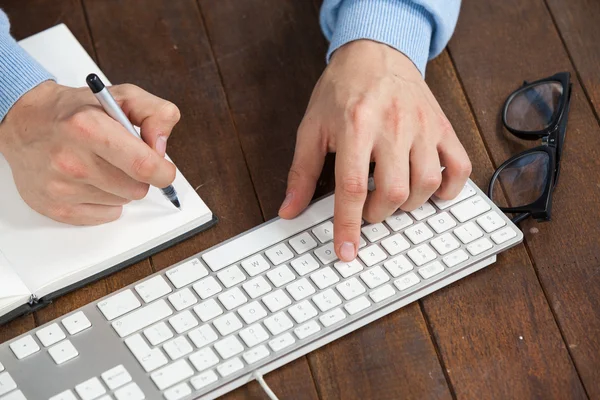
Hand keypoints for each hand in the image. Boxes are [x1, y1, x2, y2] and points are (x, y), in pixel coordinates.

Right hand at [0, 81, 179, 224]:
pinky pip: (105, 215)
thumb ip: (156, 114)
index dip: (163, 171)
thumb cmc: (76, 111)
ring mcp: (61, 187)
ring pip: (123, 202)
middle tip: (123, 159)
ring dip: (120, 187)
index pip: (144, 166)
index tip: (163, 169)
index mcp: (90, 127)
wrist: (25, 122)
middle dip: (139, 176)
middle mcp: (72, 159)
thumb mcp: (122, 96)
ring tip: (101, 165)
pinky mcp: (55, 207)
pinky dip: (106, 201)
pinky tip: (91, 181)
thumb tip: (162, 147)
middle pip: (136, 189)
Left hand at [279, 40, 471, 261]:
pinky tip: (429, 190)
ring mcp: (422, 126)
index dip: (348, 226)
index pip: (352, 188)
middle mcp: (393, 126)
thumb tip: (290, 210)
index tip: (346, 252)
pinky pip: (459, 167)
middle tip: (367, 208)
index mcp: (355, 126)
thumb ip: (301, 173)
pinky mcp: (443, 127)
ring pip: (427, 185)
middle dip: (377, 214)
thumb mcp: (311, 128)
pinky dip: (448, 189)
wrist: (376, 52)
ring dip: (408, 205)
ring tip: (392, 197)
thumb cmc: (341, 90)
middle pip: (393, 191)